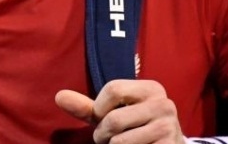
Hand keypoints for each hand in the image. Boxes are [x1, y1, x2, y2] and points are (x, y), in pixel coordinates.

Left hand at [56, 79, 184, 143]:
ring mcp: (168, 128)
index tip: (104, 118)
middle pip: (113, 119)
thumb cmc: (134, 130)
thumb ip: (87, 107)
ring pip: (120, 142)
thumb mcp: (112, 115)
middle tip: (111, 139)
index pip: (113, 89)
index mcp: (151, 88)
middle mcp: (164, 104)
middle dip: (103, 134)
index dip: (100, 108)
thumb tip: (59, 96)